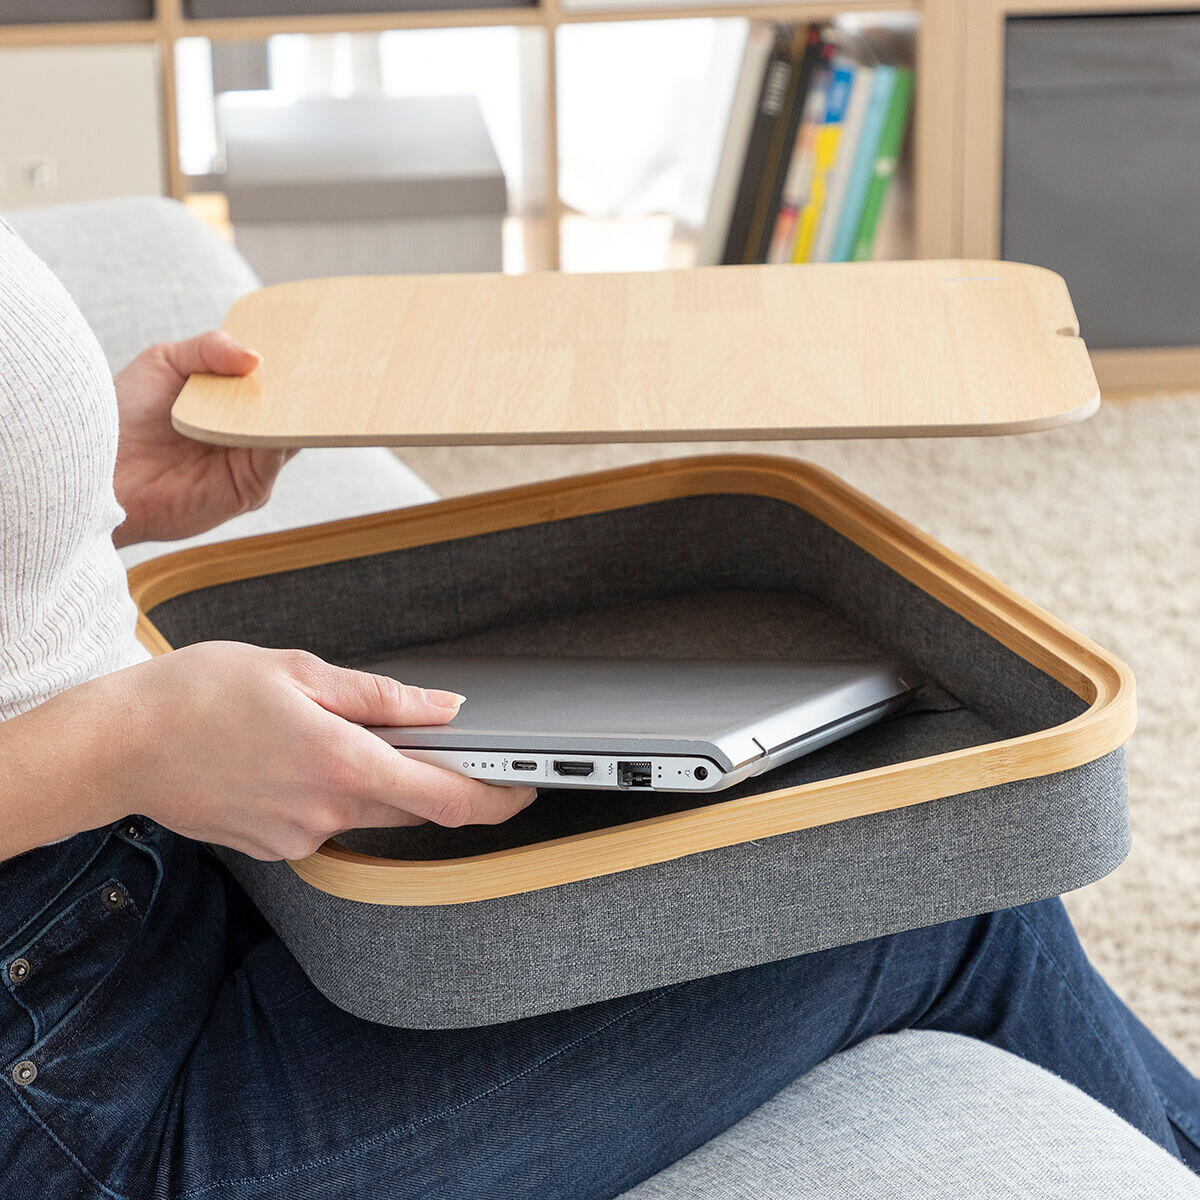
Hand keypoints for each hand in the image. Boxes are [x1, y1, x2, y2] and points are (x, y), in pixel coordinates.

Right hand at [87, 642, 536, 859]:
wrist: (118, 746)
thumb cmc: (198, 696)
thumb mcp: (300, 673)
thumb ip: (382, 698)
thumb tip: (443, 708)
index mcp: (343, 765)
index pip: (448, 800)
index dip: (498, 798)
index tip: (526, 787)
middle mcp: (326, 813)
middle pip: (414, 806)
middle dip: (436, 777)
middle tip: (439, 739)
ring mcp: (298, 836)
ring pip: (369, 810)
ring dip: (376, 778)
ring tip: (333, 729)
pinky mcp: (274, 846)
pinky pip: (328, 818)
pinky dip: (333, 789)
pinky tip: (296, 755)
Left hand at [112, 331, 291, 546]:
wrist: (95, 470)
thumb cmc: (122, 418)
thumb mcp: (164, 362)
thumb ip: (210, 348)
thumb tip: (256, 357)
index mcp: (230, 405)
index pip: (273, 383)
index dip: (291, 363)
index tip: (309, 338)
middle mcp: (246, 435)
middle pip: (290, 408)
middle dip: (304, 384)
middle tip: (320, 356)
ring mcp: (252, 464)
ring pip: (291, 431)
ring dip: (298, 408)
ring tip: (306, 379)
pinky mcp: (250, 489)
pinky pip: (276, 456)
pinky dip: (283, 434)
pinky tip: (280, 412)